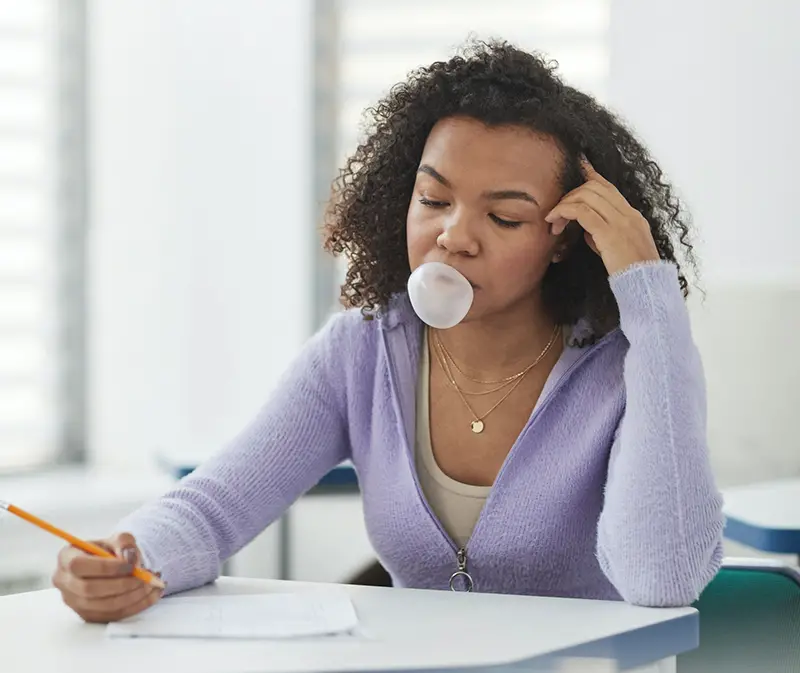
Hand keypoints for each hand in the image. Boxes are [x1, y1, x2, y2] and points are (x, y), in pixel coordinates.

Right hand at [52, 532, 161, 622]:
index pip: (78, 565)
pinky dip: (135, 606)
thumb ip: (125, 543)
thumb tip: (129, 559)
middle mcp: (64, 582)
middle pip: (89, 589)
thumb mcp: (120, 539)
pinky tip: (151, 595)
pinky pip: (112, 616)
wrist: (115, 565)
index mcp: (66, 557)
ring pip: (102, 605)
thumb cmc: (112, 550)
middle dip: (121, 584)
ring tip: (151, 584)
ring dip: (131, 596)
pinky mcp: (88, 615)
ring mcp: (74, 602)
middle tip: (144, 577)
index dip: (105, 567)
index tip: (130, 565)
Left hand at [545, 158, 659, 275]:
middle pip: (594, 186)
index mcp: (632, 216)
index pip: (608, 187)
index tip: (576, 167)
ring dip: (564, 204)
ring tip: (553, 221)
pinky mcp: (610, 234)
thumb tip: (585, 230)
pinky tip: (555, 222)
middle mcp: (628, 214)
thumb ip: (602, 237)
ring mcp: (621, 222)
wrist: (646, 287)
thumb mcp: (618, 250)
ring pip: (587, 195)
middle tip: (557, 212)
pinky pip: (582, 212)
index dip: (590, 175)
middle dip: (571, 194)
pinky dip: (564, 212)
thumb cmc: (631, 274)